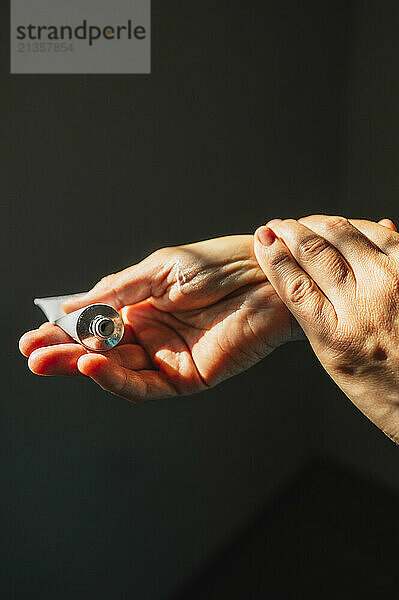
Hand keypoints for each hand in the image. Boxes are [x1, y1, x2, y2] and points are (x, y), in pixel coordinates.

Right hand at [20, 236, 299, 401]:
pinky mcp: (187, 376)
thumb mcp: (157, 271)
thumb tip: (70, 310)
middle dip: (64, 354)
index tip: (32, 337)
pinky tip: (93, 362)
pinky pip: (145, 384)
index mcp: (141, 307)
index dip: (63, 333)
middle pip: (99, 352)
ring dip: (83, 366)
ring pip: (116, 370)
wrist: (266, 274)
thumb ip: (115, 294)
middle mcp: (151, 335)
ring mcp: (167, 357)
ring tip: (51, 359)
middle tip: (32, 355)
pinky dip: (116, 377)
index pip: (94, 326)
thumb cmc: (217, 264)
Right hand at [254, 215, 398, 441]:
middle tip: (281, 227)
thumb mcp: (336, 360)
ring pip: (346, 231)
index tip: (263, 240)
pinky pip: (385, 232)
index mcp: (336, 334)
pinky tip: (351, 228)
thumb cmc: (389, 386)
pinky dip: (362, 226)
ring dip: (322, 223)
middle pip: (314, 249)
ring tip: (310, 224)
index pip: (292, 280)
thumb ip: (315, 317)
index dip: (272, 254)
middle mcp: (365, 302)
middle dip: (291, 231)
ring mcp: (395, 280)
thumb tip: (299, 277)